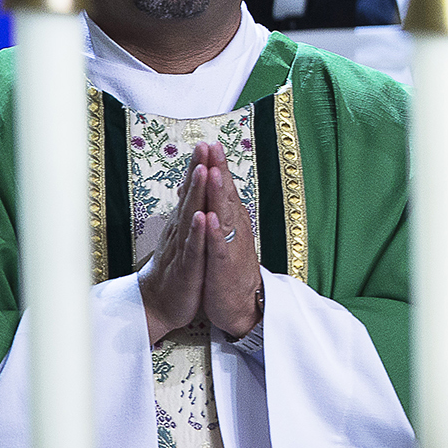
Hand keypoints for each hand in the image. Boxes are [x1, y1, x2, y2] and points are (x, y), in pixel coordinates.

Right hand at [138, 155, 210, 344]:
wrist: (159, 304)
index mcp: (183, 224)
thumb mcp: (182, 237)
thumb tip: (186, 187)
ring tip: (203, 170)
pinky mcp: (187, 268)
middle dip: (198, 171)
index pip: (192, 192)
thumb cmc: (174, 268)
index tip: (206, 143)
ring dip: (196, 194)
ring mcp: (183, 248)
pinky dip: (198, 233)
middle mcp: (180, 232)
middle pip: (190, 197)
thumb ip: (185, 212)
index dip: (198, 168)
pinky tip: (202, 218)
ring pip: (190, 217)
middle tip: (204, 146)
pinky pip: (193, 248)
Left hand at [195, 144, 263, 339]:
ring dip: (220, 194)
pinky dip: (215, 232)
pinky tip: (210, 219)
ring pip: (225, 216)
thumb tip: (205, 185)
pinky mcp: (224, 266)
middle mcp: (235, 228)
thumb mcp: (221, 234)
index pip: (224, 188)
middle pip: (227, 194)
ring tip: (214, 174)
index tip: (209, 143)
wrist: (242, 304)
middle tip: (213, 147)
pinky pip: (219, 247)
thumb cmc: (228, 267)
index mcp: (232, 220)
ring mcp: (231, 246)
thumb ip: (216, 210)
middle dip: (220, 170)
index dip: (217, 166)